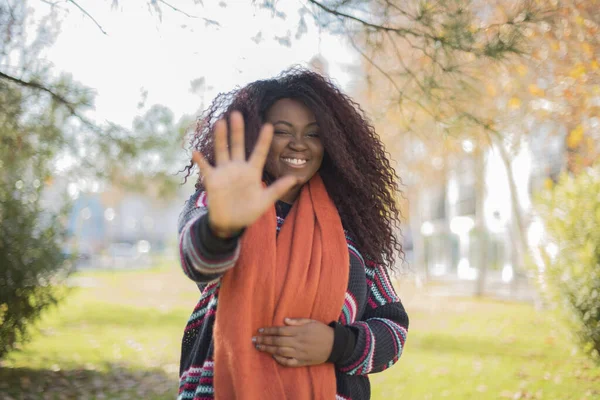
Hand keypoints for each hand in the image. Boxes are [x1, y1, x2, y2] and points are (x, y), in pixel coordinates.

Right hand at [192, 111, 297, 235]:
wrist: (231, 223)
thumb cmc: (249, 211)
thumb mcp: (265, 201)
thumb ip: (278, 189)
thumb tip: (295, 179)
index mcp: (252, 171)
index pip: (259, 152)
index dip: (264, 140)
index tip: (269, 125)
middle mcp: (238, 168)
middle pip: (238, 145)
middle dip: (237, 131)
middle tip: (237, 114)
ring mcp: (224, 172)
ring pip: (222, 151)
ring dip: (220, 138)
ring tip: (219, 122)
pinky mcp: (212, 180)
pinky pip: (205, 168)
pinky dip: (200, 161)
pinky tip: (196, 152)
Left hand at [253, 318, 333, 366]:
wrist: (335, 345)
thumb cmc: (322, 331)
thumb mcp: (311, 321)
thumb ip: (297, 321)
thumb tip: (284, 320)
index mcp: (299, 331)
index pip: (280, 331)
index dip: (268, 330)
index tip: (259, 330)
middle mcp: (298, 342)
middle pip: (277, 341)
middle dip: (264, 340)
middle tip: (253, 340)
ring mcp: (299, 353)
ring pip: (280, 352)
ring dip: (268, 349)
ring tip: (259, 347)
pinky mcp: (302, 361)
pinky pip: (288, 362)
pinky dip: (280, 360)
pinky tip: (273, 356)